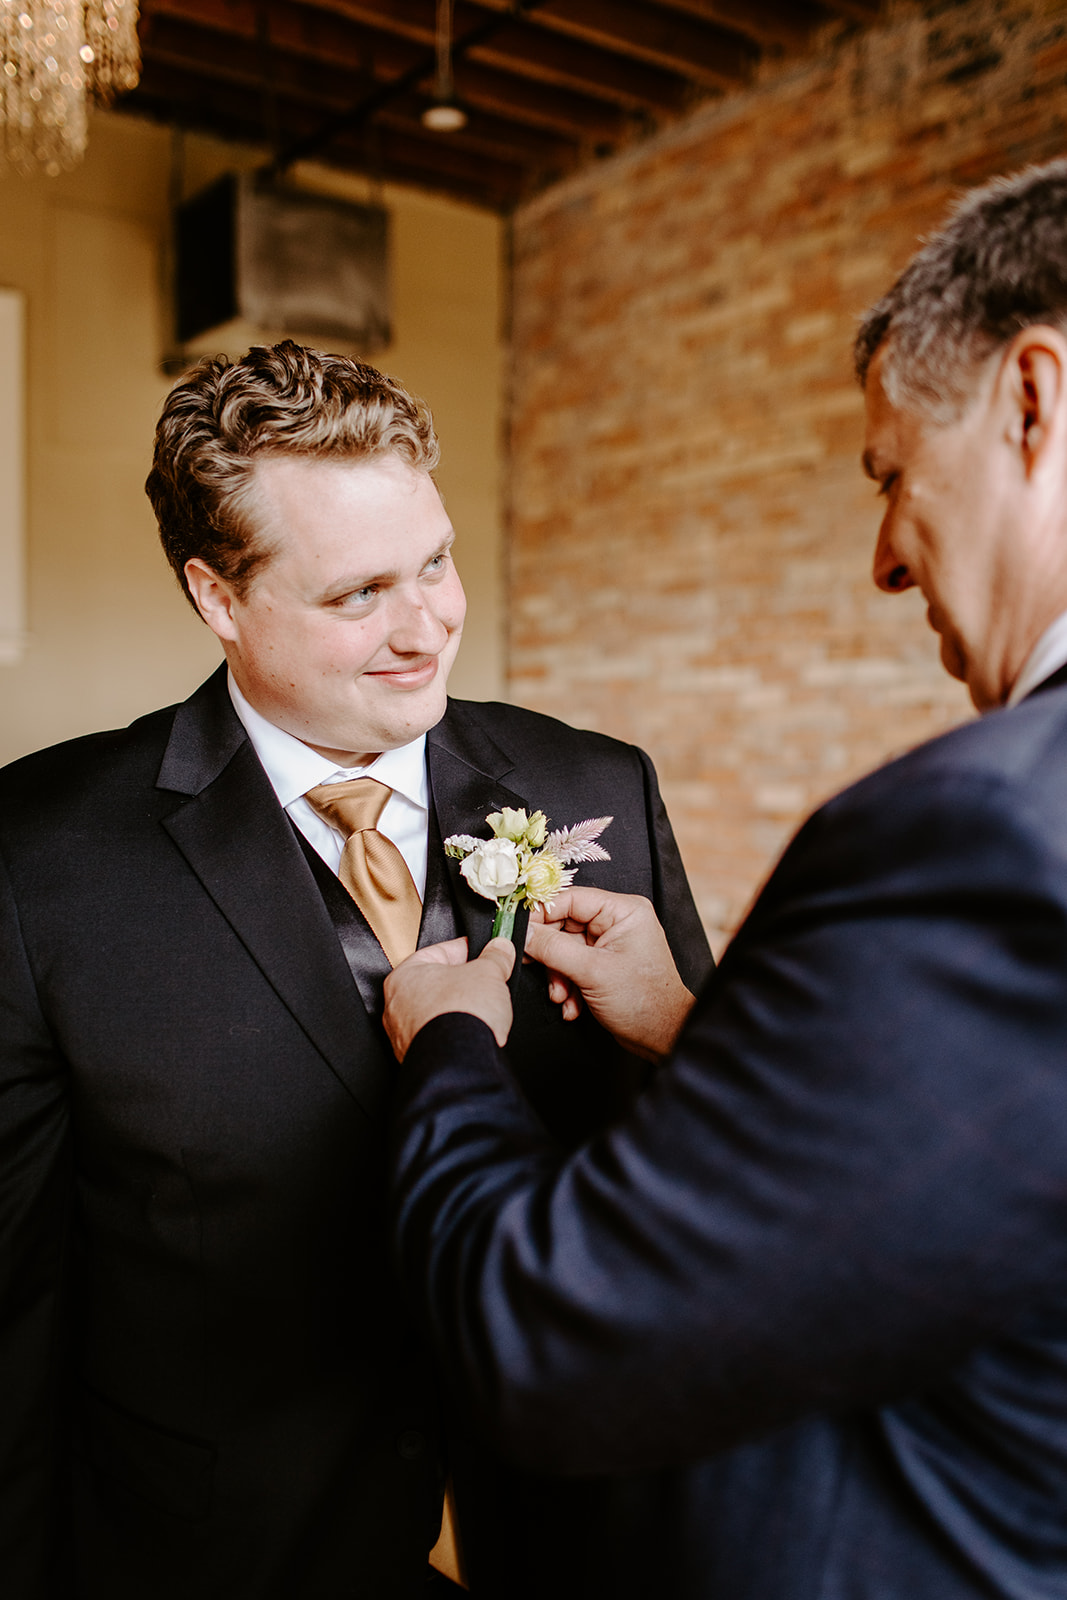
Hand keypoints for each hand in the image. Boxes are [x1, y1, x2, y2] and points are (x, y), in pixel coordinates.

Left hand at [383, 936, 515, 1061]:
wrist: (461, 1064)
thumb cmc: (461, 1016)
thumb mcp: (489, 973)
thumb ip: (495, 956)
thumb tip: (500, 949)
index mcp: (404, 976)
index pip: (440, 951)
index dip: (468, 949)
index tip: (485, 952)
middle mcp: (395, 1006)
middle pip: (436, 982)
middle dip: (463, 980)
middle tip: (486, 980)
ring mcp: (403, 1035)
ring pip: (436, 1010)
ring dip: (458, 1007)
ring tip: (481, 1008)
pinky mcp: (416, 1057)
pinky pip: (437, 1035)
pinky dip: (454, 1031)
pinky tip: (472, 1031)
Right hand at [524, 889, 693, 1061]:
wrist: (662, 1037)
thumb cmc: (646, 1003)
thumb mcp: (592, 972)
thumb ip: (553, 949)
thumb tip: (525, 932)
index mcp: (623, 911)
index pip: (571, 899)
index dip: (542, 914)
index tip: (521, 930)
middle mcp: (617, 923)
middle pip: (564, 925)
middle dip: (552, 955)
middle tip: (535, 967)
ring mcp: (610, 944)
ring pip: (565, 949)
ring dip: (558, 976)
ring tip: (563, 996)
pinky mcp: (603, 964)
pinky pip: (572, 965)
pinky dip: (568, 985)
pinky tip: (573, 1004)